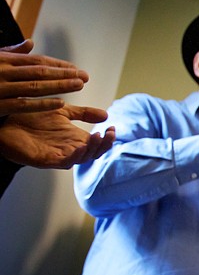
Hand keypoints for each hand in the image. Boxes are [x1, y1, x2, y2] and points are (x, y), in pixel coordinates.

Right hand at [0, 40, 89, 115]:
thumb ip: (11, 52)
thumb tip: (31, 42)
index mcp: (4, 60)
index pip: (36, 61)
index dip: (58, 65)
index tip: (76, 69)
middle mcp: (3, 72)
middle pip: (40, 72)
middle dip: (64, 74)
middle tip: (85, 77)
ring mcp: (0, 88)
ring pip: (35, 87)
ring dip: (59, 86)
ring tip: (79, 85)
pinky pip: (23, 105)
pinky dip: (42, 104)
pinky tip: (61, 103)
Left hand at [0, 104, 114, 168]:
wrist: (5, 123)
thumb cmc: (31, 118)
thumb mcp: (62, 111)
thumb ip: (83, 113)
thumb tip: (106, 114)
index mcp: (76, 138)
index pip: (98, 142)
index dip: (107, 137)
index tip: (112, 126)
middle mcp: (71, 148)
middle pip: (95, 152)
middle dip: (104, 144)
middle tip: (109, 133)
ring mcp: (61, 155)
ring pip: (83, 158)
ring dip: (92, 149)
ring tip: (97, 136)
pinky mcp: (48, 160)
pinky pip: (66, 162)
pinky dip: (76, 156)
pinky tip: (80, 147)